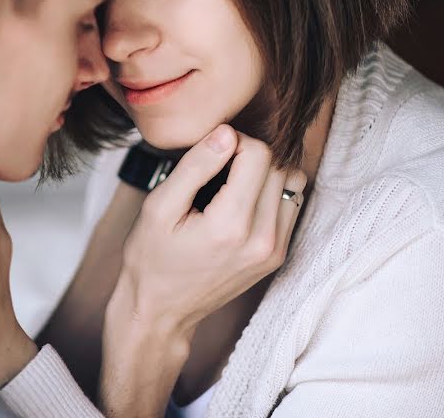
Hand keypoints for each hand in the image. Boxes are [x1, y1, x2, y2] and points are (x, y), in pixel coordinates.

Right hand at [100, 125, 305, 416]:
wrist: (161, 311)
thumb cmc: (152, 258)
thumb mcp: (159, 206)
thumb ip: (195, 166)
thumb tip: (227, 132)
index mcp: (231, 225)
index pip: (259, 153)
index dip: (234, 140)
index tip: (210, 152)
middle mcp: (262, 239)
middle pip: (278, 164)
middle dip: (250, 154)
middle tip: (217, 166)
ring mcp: (275, 250)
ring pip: (292, 182)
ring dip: (266, 171)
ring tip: (232, 183)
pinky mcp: (278, 255)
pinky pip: (291, 204)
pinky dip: (271, 192)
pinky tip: (242, 201)